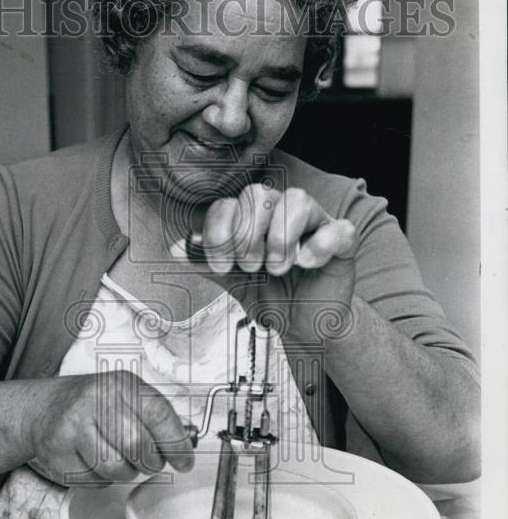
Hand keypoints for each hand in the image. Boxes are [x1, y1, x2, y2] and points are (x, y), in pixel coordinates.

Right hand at [20, 371, 194, 486]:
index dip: (176, 443)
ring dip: (126, 473)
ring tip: (118, 458)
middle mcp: (94, 401)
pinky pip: (94, 481)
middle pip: (139, 447)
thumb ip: (156, 416)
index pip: (158, 414)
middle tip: (148, 462)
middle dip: (150, 462)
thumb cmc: (91, 405)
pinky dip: (101, 479)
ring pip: (117, 469)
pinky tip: (93, 461)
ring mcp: (73, 428)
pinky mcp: (58, 454)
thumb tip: (186, 444)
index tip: (184, 461)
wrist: (41, 410)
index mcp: (119, 384)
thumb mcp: (124, 395)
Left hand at [175, 185, 358, 341]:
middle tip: (251, 268)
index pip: (228, 204)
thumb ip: (206, 263)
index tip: (222, 268)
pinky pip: (339, 228)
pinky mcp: (343, 242)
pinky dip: (319, 245)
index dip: (219, 234)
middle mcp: (282, 211)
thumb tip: (175, 247)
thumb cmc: (270, 295)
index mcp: (253, 217)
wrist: (303, 323)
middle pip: (259, 195)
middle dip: (247, 236)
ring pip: (298, 200)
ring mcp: (315, 223)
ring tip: (278, 269)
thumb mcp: (232, 281)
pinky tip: (307, 264)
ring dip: (280, 239)